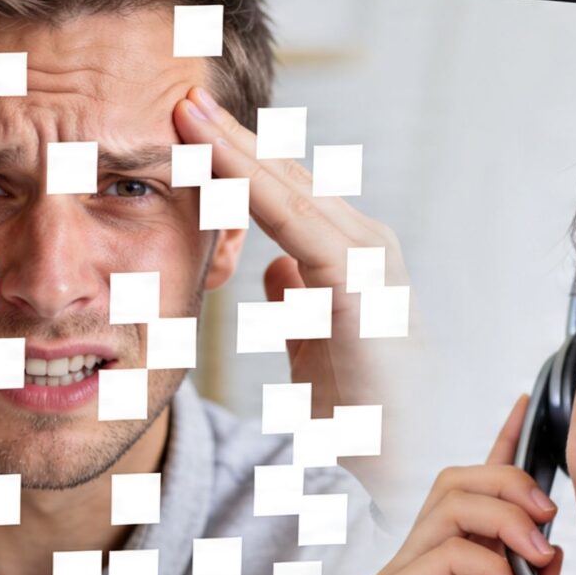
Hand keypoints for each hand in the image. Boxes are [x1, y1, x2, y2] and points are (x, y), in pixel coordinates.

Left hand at [172, 86, 418, 506]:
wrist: (393, 472)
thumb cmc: (361, 420)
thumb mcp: (316, 349)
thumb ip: (300, 302)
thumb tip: (276, 266)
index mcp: (353, 262)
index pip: (289, 196)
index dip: (240, 161)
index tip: (190, 131)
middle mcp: (367, 249)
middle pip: (290, 179)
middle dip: (234, 139)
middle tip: (182, 101)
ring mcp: (369, 261)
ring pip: (291, 189)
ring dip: (238, 149)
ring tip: (189, 116)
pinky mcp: (359, 283)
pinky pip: (295, 221)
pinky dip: (253, 187)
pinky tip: (216, 163)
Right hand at [337, 396, 561, 574]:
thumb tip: (554, 547)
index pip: (473, 494)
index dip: (501, 447)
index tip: (531, 410)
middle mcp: (421, 568)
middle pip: (458, 481)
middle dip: (512, 481)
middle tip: (550, 516)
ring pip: (449, 502)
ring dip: (505, 516)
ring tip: (537, 554)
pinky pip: (443, 552)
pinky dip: (489, 565)